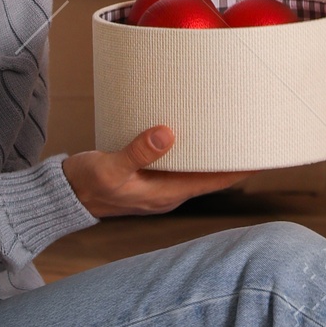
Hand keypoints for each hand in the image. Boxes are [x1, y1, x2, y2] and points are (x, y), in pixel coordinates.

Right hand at [62, 125, 243, 217]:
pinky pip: (181, 164)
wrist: (63, 196)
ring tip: (234, 130)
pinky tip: (196, 134)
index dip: (239, 168)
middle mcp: (168, 193)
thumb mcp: (109, 167)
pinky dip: (193, 150)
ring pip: (197, 169)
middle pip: (211, 175)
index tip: (262, 153)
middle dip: (232, 157)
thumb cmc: (84, 184)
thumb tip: (166, 133)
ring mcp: (159, 186)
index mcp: (166, 194)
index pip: (214, 181)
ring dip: (214, 153)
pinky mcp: (149, 177)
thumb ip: (137, 152)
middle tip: (255, 132)